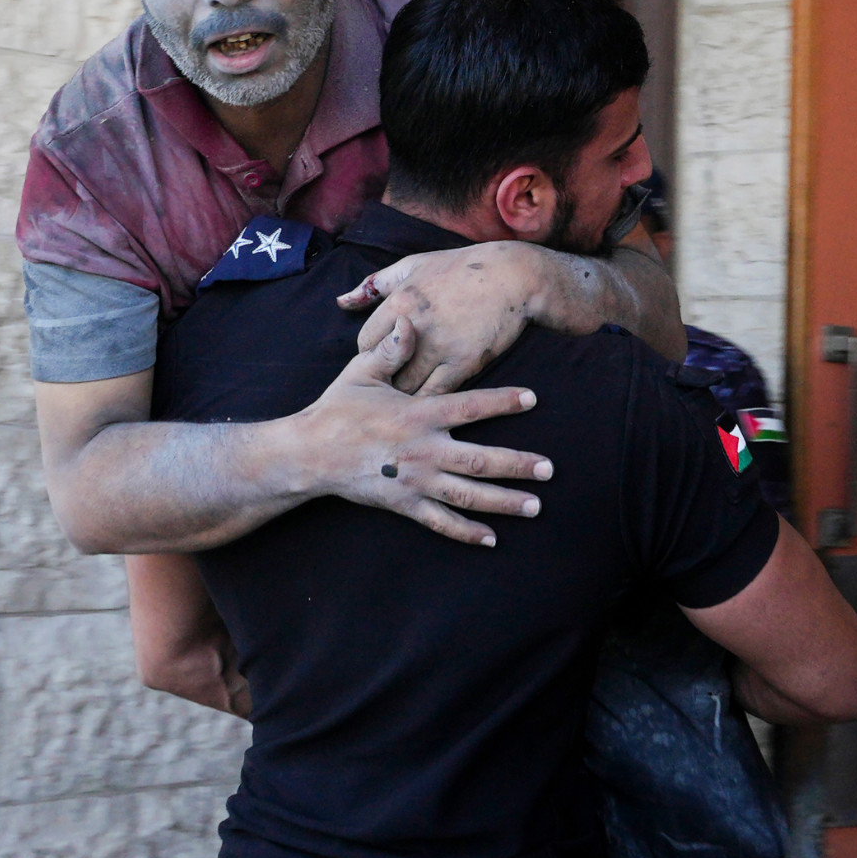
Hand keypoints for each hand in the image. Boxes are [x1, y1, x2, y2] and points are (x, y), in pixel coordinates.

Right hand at [290, 321, 554, 544]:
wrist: (306, 455)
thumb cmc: (336, 410)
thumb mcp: (361, 372)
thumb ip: (392, 349)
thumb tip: (411, 318)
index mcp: (417, 415)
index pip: (469, 406)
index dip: (502, 401)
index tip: (533, 398)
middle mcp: (422, 450)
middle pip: (480, 459)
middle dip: (518, 465)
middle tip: (550, 469)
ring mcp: (414, 481)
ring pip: (468, 495)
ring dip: (504, 502)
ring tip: (537, 506)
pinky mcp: (403, 504)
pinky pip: (440, 522)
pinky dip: (466, 532)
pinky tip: (492, 539)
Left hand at [337, 240, 551, 394]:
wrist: (513, 276)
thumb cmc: (462, 268)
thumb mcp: (413, 265)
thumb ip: (374, 284)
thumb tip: (341, 302)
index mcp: (399, 302)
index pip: (365, 344)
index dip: (372, 356)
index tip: (383, 361)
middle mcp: (415, 326)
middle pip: (383, 370)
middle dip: (384, 381)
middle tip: (390, 387)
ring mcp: (440, 347)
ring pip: (406, 387)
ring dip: (404, 396)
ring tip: (405, 402)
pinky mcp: (465, 363)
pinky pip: (435, 394)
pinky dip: (428, 402)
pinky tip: (429, 406)